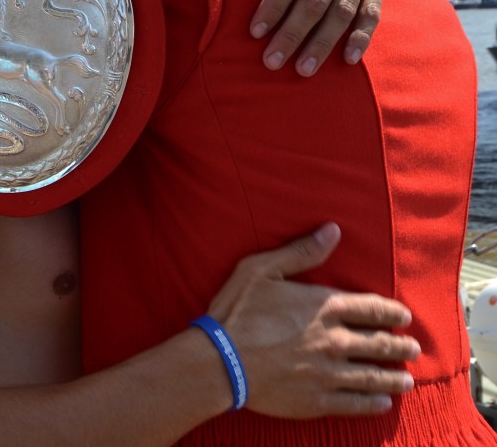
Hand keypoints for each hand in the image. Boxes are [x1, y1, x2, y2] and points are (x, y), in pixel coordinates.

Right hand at [207, 223, 418, 417]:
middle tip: (414, 348)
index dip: (391, 312)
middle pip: (378, 343)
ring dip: (393, 377)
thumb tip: (333, 230)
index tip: (404, 317)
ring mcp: (328, 373)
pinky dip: (373, 402)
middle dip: (400, 346)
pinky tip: (382, 402)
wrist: (220, 361)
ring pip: (372, 376)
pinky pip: (354, 403)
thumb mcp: (263, 269)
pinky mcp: (317, 401)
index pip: (371, 308)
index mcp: (324, 306)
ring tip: (407, 380)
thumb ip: (302, 251)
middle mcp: (334, 340)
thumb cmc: (237, 310)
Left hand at [230, 0, 391, 76]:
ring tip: (302, 69)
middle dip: (292, 34)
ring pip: (342, 11)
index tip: (255, 31)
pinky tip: (347, 60)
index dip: (273, 5)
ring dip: (323, 43)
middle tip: (271, 62)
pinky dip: (362, 36)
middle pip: (315, 0)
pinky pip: (372, 11)